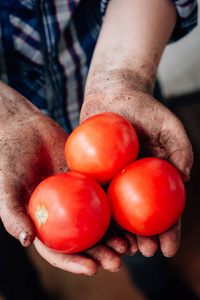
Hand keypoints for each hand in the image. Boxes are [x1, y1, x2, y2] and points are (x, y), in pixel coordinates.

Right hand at [0, 81, 136, 273]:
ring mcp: (78, 197)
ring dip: (116, 235)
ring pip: (99, 220)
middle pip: (84, 240)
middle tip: (119, 261)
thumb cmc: (10, 159)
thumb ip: (13, 215)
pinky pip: (106, 193)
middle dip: (102, 254)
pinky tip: (133, 214)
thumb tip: (27, 241)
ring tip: (132, 244)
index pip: (59, 250)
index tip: (93, 269)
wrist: (25, 130)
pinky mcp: (90, 179)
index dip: (75, 262)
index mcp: (45, 223)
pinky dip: (119, 205)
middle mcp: (63, 214)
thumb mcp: (6, 187)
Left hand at [80, 79, 193, 257]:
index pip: (165, 210)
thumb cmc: (144, 108)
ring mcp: (111, 180)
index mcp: (154, 179)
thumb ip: (181, 148)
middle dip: (144, 239)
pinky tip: (92, 226)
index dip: (169, 231)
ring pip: (115, 212)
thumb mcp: (169, 124)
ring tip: (120, 249)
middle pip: (140, 218)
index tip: (169, 249)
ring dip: (118, 233)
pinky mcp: (91, 173)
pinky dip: (93, 210)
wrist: (114, 95)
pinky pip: (92, 193)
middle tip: (143, 252)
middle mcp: (133, 184)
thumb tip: (186, 177)